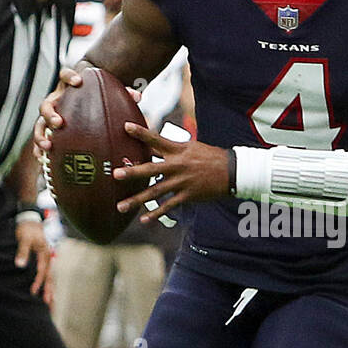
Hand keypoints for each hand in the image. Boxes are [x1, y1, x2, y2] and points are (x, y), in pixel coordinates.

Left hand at [14, 217, 51, 299]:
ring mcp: (48, 258)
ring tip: (50, 302)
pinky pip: (48, 273)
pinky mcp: (45, 259)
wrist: (30, 220)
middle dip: (50, 290)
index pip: (43, 271)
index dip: (38, 282)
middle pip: (51, 277)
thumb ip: (22, 252)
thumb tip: (20, 265)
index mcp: (45, 253)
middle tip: (49, 304)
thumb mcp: (23, 239)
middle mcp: (49, 257)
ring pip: (51, 276)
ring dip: (51, 289)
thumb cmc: (26, 229)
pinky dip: (48, 283)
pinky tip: (47, 290)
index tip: (33, 292)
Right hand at [33, 65, 142, 152]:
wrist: (86, 98)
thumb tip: (137, 97)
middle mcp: (55, 100)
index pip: (64, 75)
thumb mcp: (110, 93)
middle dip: (50, 114)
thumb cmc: (99, 95)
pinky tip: (44, 161)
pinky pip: (40, 140)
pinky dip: (40, 150)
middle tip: (60, 123)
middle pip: (46, 105)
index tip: (78, 82)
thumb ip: (123, 93)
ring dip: (41, 135)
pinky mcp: (48, 130)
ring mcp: (50, 116)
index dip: (69, 77)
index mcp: (68, 87)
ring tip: (49, 146)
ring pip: (39, 124)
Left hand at [112, 124, 230, 223]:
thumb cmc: (210, 157)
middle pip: (151, 169)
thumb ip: (172, 147)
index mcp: (178, 150)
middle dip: (133, 172)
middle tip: (115, 174)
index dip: (141, 133)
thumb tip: (155, 144)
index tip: (125, 127)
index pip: (156, 139)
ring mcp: (181, 182)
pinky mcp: (187, 196)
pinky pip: (168, 206)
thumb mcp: (191, 146)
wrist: (231, 172)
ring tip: (120, 206)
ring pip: (155, 192)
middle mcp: (177, 166)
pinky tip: (144, 220)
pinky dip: (156, 214)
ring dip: (137, 199)